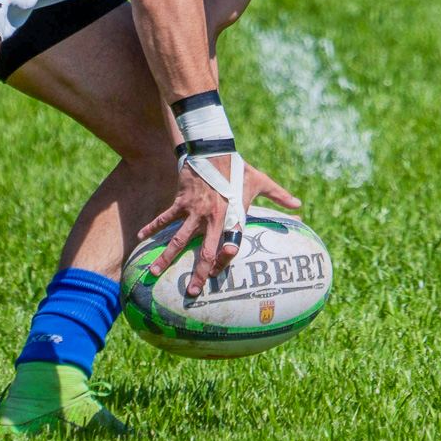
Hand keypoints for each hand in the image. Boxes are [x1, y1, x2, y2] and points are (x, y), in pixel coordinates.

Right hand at [140, 157, 299, 297]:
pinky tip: (141, 238)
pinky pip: (165, 218)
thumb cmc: (239, 168)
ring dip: (166, 257)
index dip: (225, 262)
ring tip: (155, 273)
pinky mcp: (181, 202)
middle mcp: (214, 218)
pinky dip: (152, 228)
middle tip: (192, 292)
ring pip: (179, 239)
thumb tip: (299, 206)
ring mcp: (195, 211)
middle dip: (198, 273)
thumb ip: (279, 196)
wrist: (214, 149)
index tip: (217, 278)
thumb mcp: (261, 182)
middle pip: (205, 251)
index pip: (230, 246)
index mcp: (233, 216)